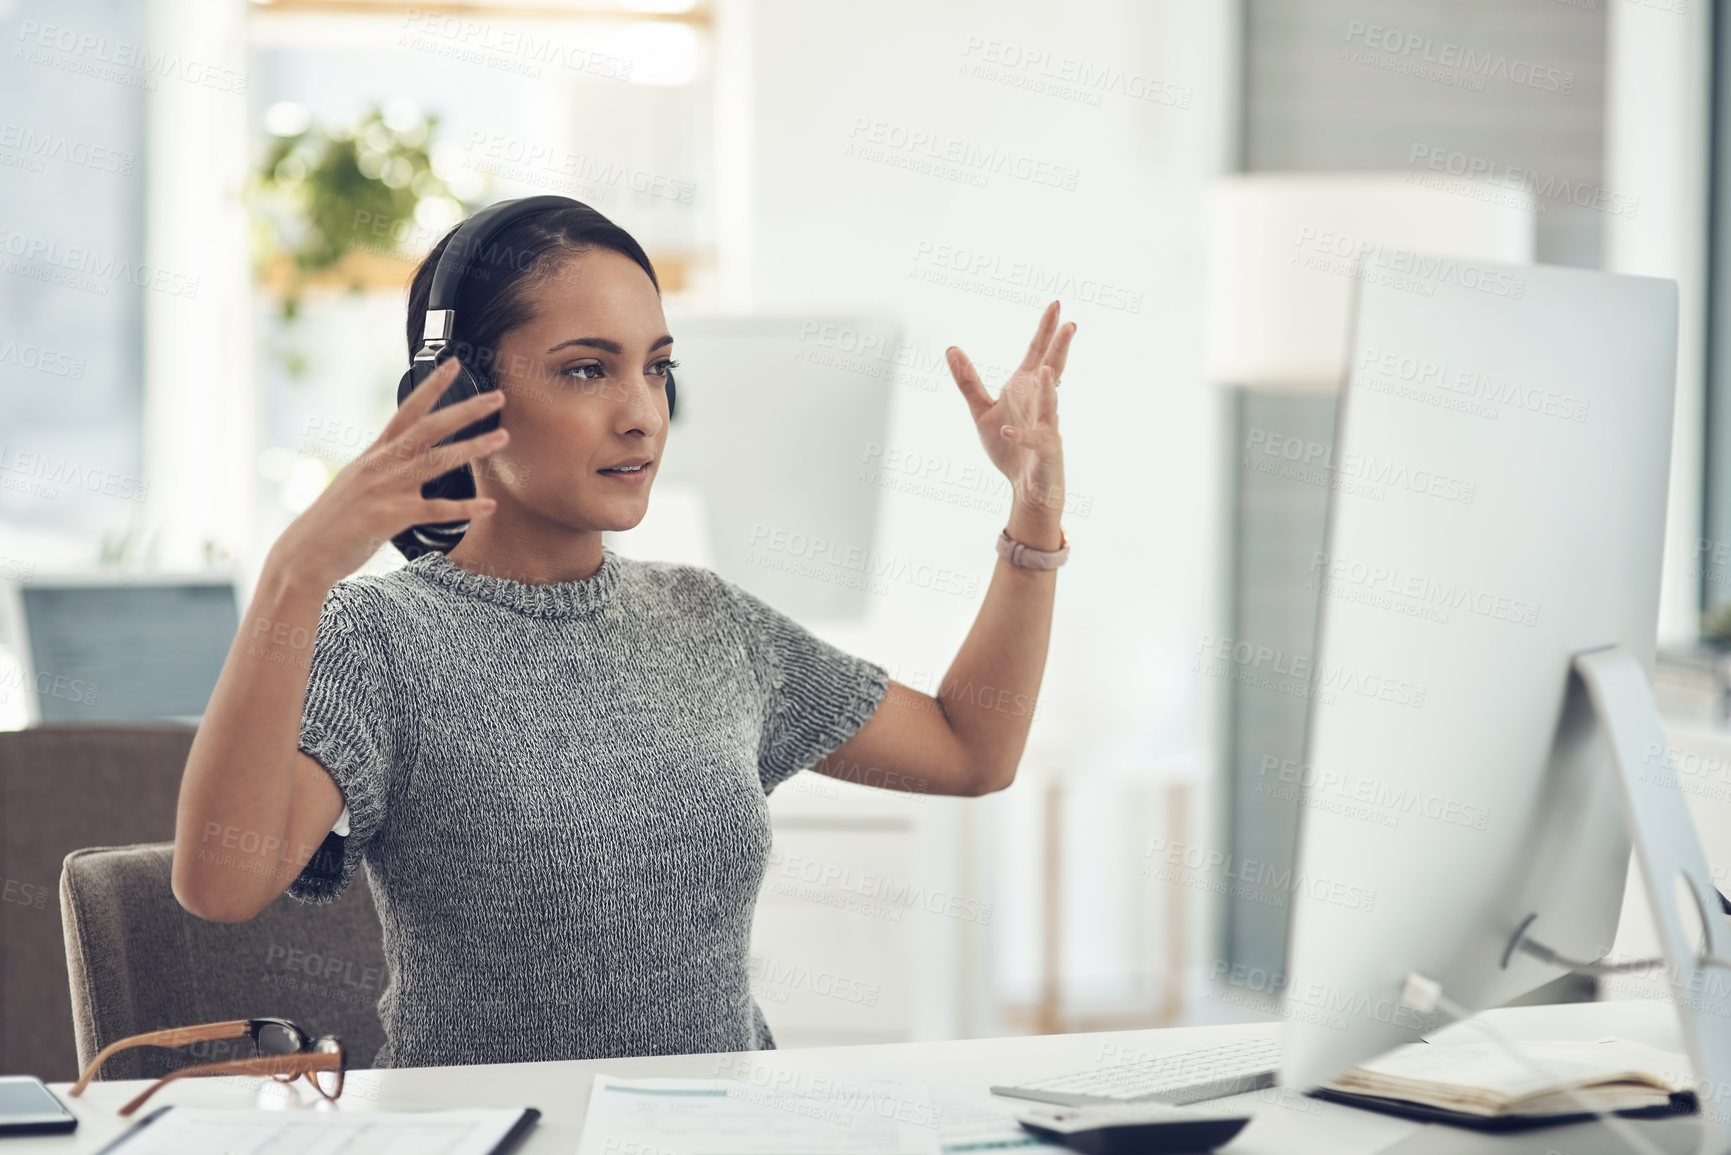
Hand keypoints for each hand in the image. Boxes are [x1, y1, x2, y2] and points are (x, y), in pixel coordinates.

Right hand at [269, 358, 509, 590]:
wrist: (306, 553)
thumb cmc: (334, 521)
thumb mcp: (357, 482)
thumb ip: (382, 467)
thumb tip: (403, 458)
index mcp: (375, 454)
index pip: (407, 411)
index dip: (431, 387)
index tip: (453, 364)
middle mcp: (382, 464)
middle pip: (429, 428)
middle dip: (465, 410)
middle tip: (497, 397)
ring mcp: (387, 489)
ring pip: (437, 461)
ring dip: (473, 448)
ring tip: (502, 438)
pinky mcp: (391, 517)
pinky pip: (436, 510)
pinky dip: (464, 508)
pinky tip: (489, 506)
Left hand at [945, 299, 1073, 513]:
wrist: (1025, 488)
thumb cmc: (1008, 448)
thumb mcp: (982, 411)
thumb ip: (968, 381)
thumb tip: (951, 349)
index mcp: (1025, 389)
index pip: (1037, 353)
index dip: (1045, 330)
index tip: (1055, 304)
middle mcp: (1039, 403)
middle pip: (1052, 370)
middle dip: (1059, 349)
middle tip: (1070, 324)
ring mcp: (1046, 426)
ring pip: (1050, 404)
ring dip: (1049, 389)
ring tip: (1049, 370)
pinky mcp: (1045, 450)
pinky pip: (1033, 441)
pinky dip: (1019, 435)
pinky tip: (1006, 430)